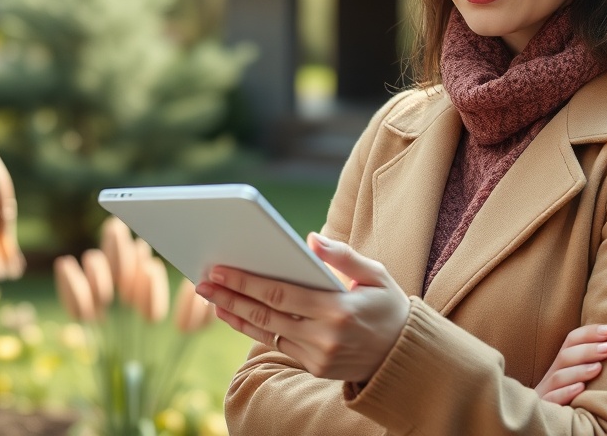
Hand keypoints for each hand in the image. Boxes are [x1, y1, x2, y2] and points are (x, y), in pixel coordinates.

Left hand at [196, 233, 409, 382]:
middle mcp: (324, 336)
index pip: (281, 293)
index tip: (221, 268)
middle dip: (231, 296)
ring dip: (235, 314)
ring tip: (211, 297)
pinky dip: (252, 329)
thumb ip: (343, 256)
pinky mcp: (313, 367)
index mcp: (338, 309)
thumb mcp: (375, 276)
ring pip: (266, 331)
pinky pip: (276, 344)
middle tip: (202, 281)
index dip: (247, 281)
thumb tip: (311, 238)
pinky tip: (235, 315)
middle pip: (265, 313)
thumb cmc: (387, 306)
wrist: (404, 356)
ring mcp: (317, 356)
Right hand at [535, 323, 606, 404]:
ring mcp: (546, 392)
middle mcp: (551, 376)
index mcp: (560, 366)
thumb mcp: (578, 380)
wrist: (545, 425)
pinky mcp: (544, 409)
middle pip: (565, 356)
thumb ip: (590, 363)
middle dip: (588, 349)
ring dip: (579, 369)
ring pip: (558, 376)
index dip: (588, 333)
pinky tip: (581, 389)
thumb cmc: (570, 401)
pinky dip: (566, 392)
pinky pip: (552, 400)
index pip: (570, 341)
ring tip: (599, 368)